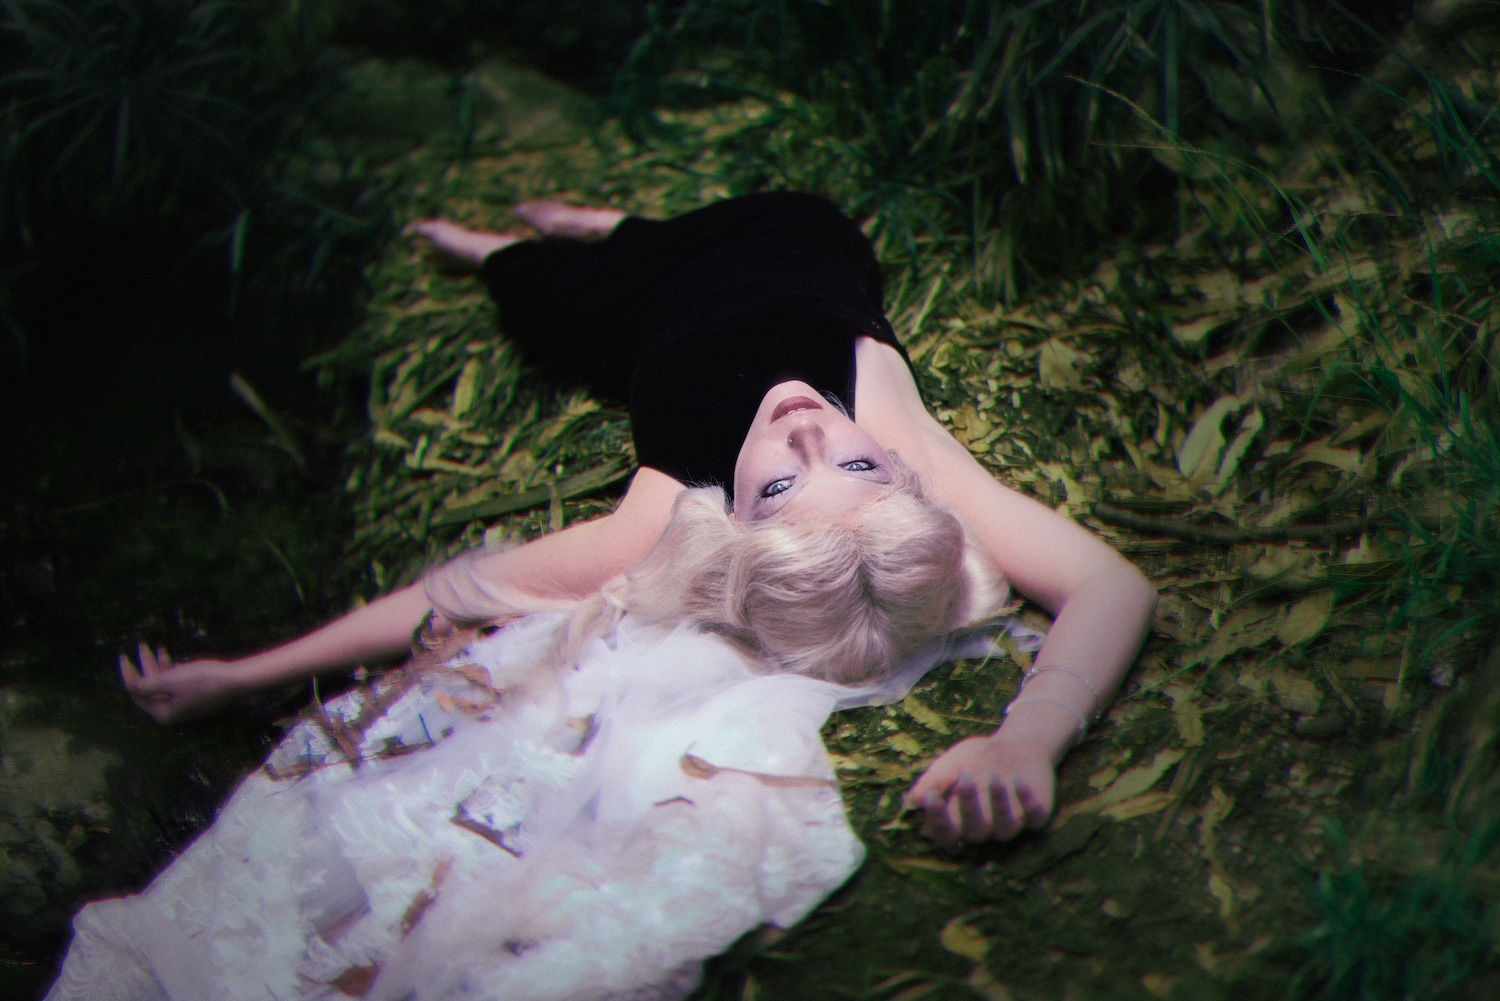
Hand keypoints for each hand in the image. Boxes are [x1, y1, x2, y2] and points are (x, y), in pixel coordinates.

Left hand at [119, 643, 238, 723]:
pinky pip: (174, 684)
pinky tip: (170, 657)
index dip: (128, 673)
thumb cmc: (201, 681)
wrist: (235, 681)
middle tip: (141, 644)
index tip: (123, 655)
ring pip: (162, 684)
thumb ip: (146, 685)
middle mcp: (170, 712)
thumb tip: (135, 686)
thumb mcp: (169, 681)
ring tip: (156, 647)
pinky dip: (169, 671)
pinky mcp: (193, 697)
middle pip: (149, 688)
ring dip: (156, 665)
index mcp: (162, 712)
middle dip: (143, 666)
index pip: (136, 693)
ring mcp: (183, 705)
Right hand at [906, 735, 1055, 845]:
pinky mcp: (1037, 815)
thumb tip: (914, 800)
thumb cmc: (977, 758)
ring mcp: (1012, 822)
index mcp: (961, 818)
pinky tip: (1018, 781)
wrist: (1016, 745)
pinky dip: (1027, 802)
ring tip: (995, 777)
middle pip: (974, 833)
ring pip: (1004, 830)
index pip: (945, 835)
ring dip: (999, 806)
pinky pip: (1034, 818)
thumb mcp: (951, 763)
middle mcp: (985, 826)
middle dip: (969, 806)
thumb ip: (933, 780)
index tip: (933, 797)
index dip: (938, 822)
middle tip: (966, 776)